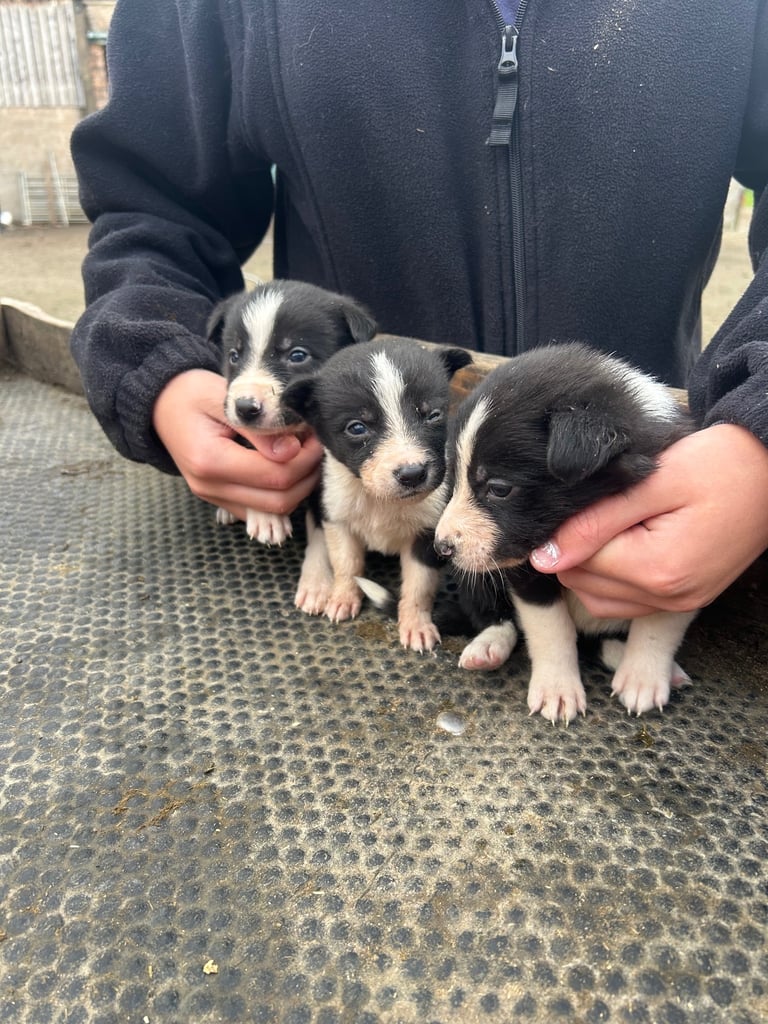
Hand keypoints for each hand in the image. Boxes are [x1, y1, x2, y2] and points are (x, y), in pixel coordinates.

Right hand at [152, 369, 323, 519]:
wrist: (160, 403)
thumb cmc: (191, 393)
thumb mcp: (225, 397)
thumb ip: (259, 427)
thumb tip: (292, 450)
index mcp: (210, 461)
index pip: (275, 476)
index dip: (305, 459)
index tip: (315, 435)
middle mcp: (210, 487)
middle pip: (278, 501)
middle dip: (306, 476)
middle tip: (316, 446)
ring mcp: (214, 497)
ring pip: (273, 510)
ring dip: (298, 487)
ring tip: (304, 455)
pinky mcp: (219, 499)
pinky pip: (260, 508)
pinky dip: (281, 492)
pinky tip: (287, 466)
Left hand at [529, 424, 767, 617]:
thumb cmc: (718, 464)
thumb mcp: (653, 482)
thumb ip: (594, 521)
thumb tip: (543, 556)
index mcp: (657, 569)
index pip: (577, 562)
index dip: (568, 532)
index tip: (584, 501)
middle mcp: (668, 598)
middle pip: (585, 585)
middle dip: (579, 550)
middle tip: (599, 509)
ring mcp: (680, 604)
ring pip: (601, 600)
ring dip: (593, 567)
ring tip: (613, 524)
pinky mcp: (688, 600)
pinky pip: (631, 602)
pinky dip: (616, 579)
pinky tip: (628, 543)